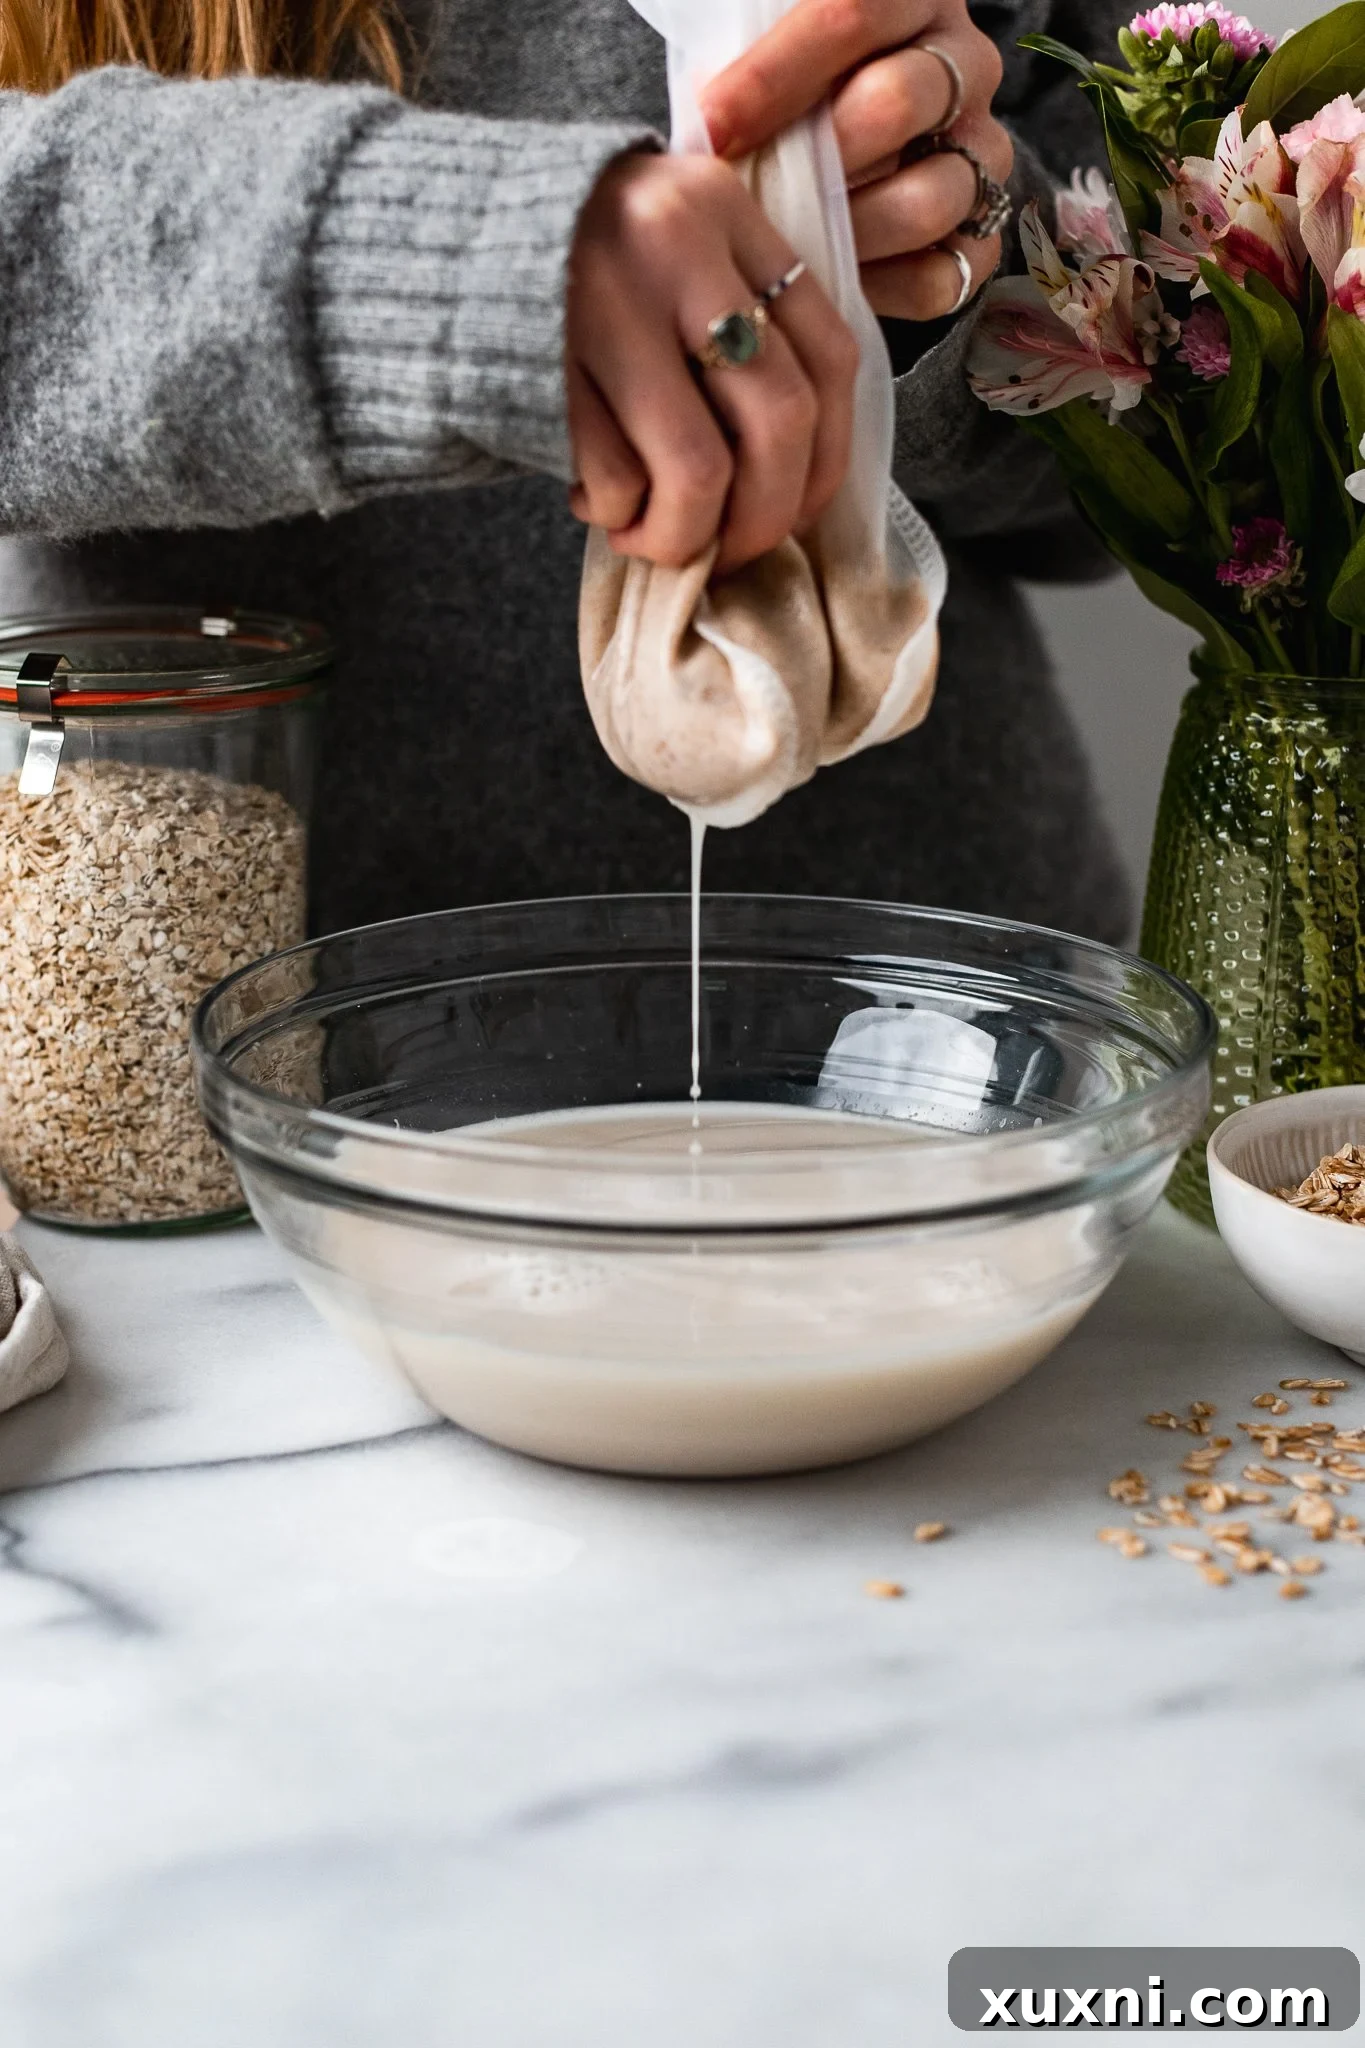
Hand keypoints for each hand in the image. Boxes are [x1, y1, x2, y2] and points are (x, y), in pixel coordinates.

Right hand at [565, 152, 857, 572]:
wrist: (423, 243)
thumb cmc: (566, 273)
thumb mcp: (665, 254)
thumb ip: (734, 322)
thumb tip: (794, 481)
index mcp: (722, 210)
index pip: (828, 355)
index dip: (828, 460)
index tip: (800, 511)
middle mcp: (674, 242)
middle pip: (779, 420)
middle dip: (764, 519)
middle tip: (728, 552)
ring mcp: (605, 299)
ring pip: (699, 470)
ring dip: (684, 537)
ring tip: (650, 539)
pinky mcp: (541, 361)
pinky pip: (616, 480)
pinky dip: (615, 513)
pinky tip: (594, 502)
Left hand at [699, 0, 1012, 320]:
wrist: (860, 152)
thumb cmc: (797, 90)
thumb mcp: (775, 49)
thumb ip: (750, 55)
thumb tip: (706, 123)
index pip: (853, 11)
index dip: (774, 72)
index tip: (710, 124)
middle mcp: (966, 69)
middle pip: (900, 100)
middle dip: (812, 152)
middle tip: (751, 187)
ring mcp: (983, 156)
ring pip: (927, 197)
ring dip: (844, 228)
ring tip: (786, 239)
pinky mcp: (982, 239)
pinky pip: (940, 277)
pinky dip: (878, 289)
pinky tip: (826, 279)